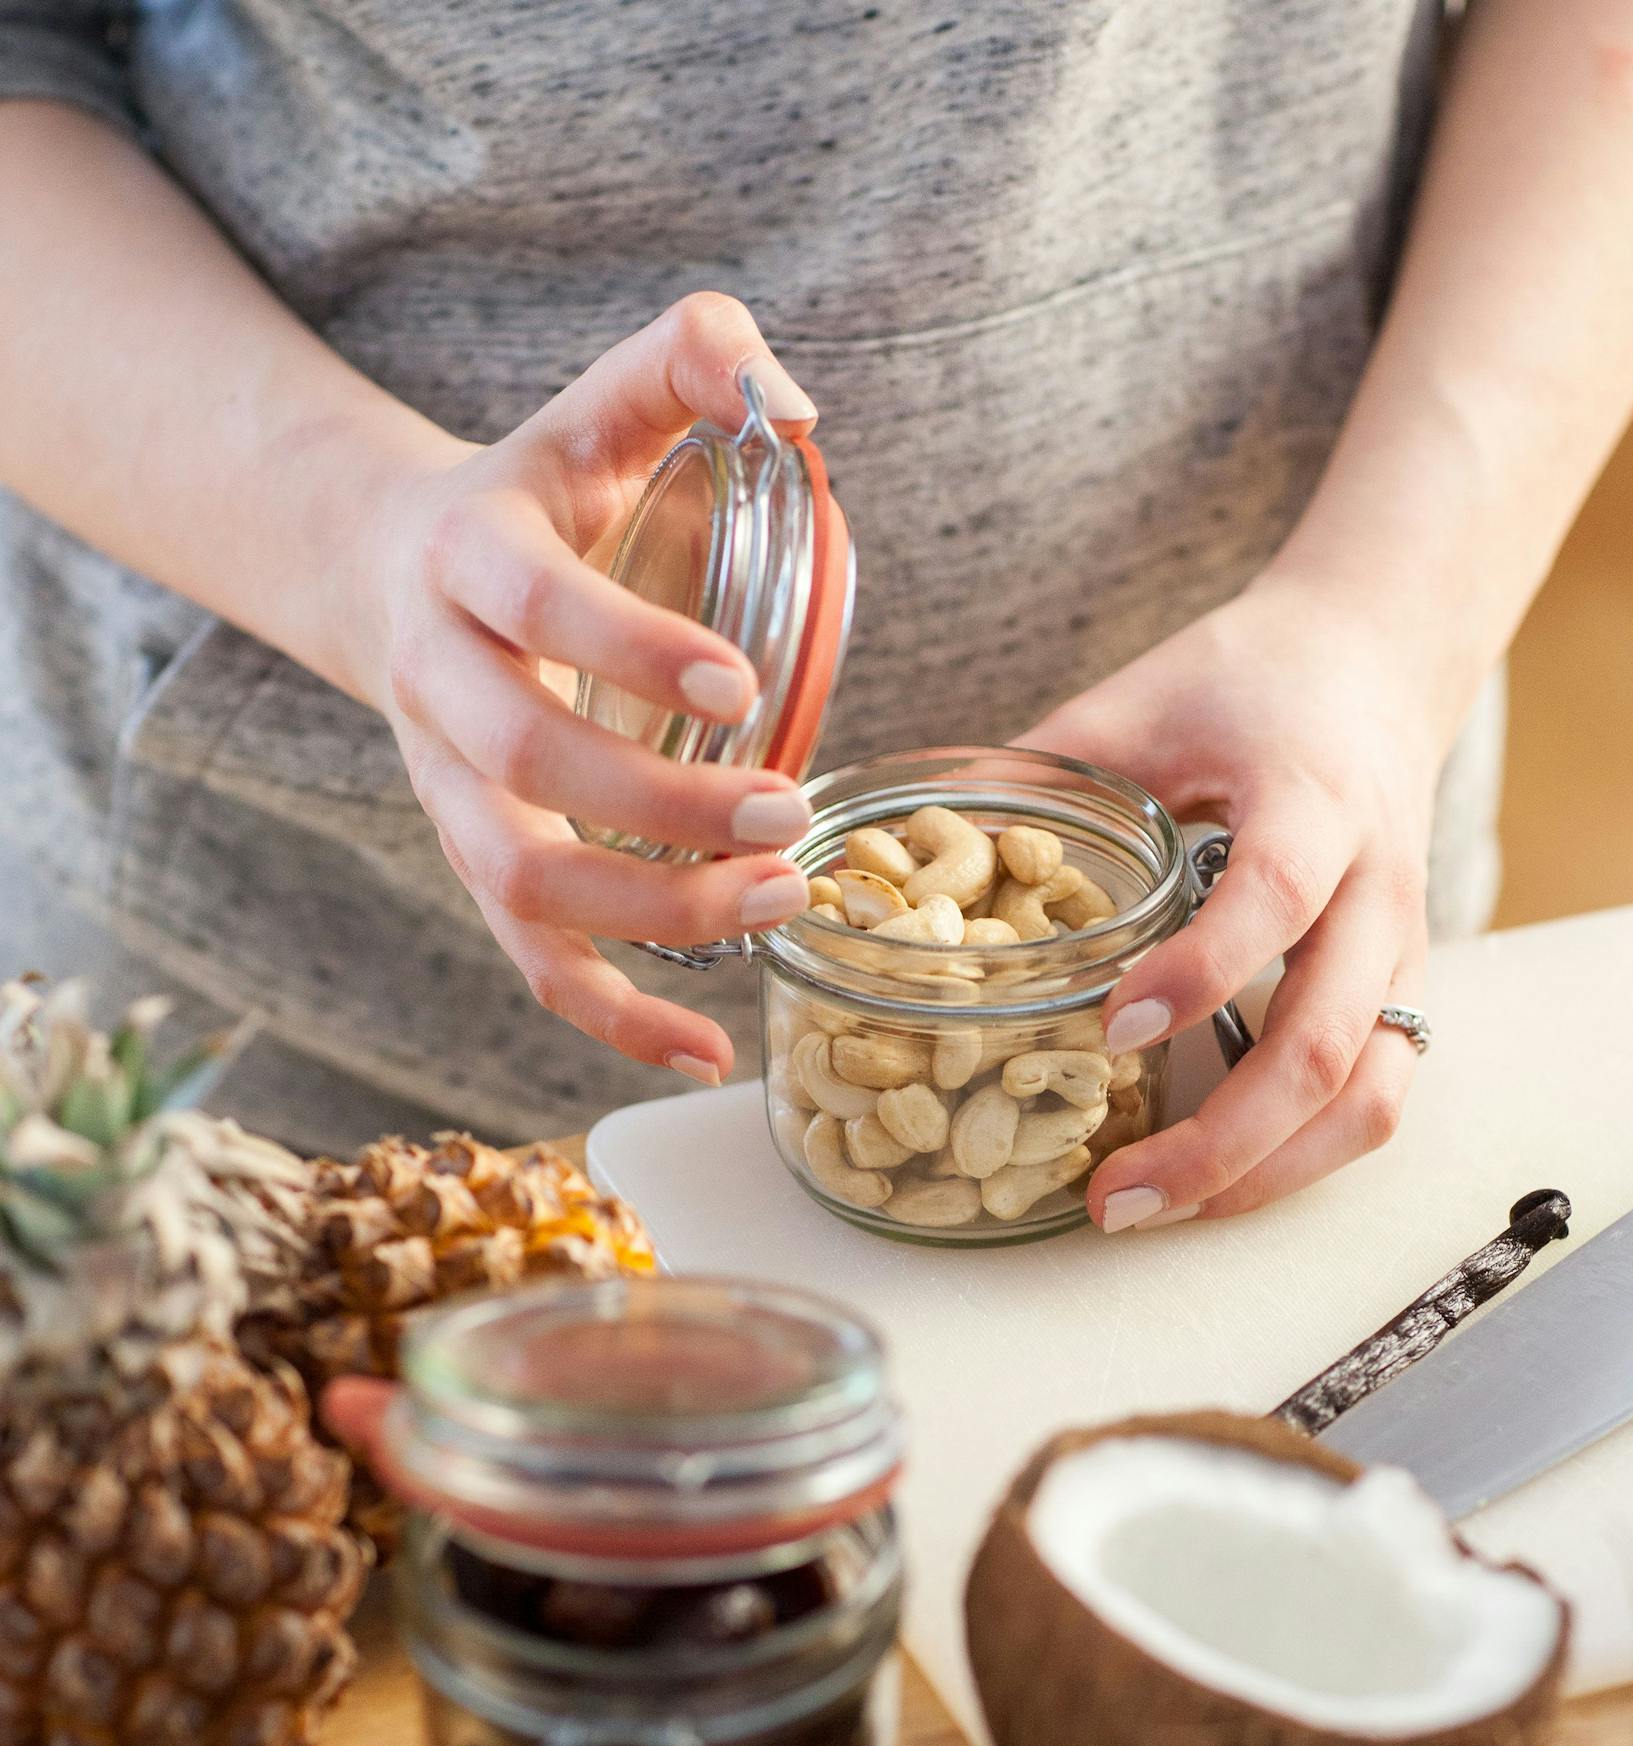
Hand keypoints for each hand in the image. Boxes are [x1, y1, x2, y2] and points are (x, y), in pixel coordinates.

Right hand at [354, 295, 819, 1082]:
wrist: (392, 571)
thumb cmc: (534, 494)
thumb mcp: (595, 406)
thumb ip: (688, 358)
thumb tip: (790, 399)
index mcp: (468, 561)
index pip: (536, 614)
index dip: (630, 653)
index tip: (744, 686)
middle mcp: (440, 685)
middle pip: (528, 767)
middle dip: (662, 807)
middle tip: (790, 812)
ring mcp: (452, 791)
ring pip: (525, 883)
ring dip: (653, 915)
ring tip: (783, 901)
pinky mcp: (480, 865)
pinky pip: (532, 964)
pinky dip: (615, 1019)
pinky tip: (708, 1051)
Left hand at [1020, 571, 1446, 1228]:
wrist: (1378, 663)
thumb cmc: (1249, 682)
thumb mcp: (1140, 702)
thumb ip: (1040, 770)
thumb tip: (914, 842)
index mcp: (1314, 800)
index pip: (1274, 897)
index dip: (1200, 971)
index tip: (1111, 1026)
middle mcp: (1376, 888)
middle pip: (1325, 1042)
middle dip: (1221, 1141)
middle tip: (1114, 1196)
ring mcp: (1402, 952)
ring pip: (1367, 1097)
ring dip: (1264, 1176)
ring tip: (1153, 1210)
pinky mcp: (1404, 993)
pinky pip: (1375, 1099)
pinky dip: (1299, 1161)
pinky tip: (1213, 1184)